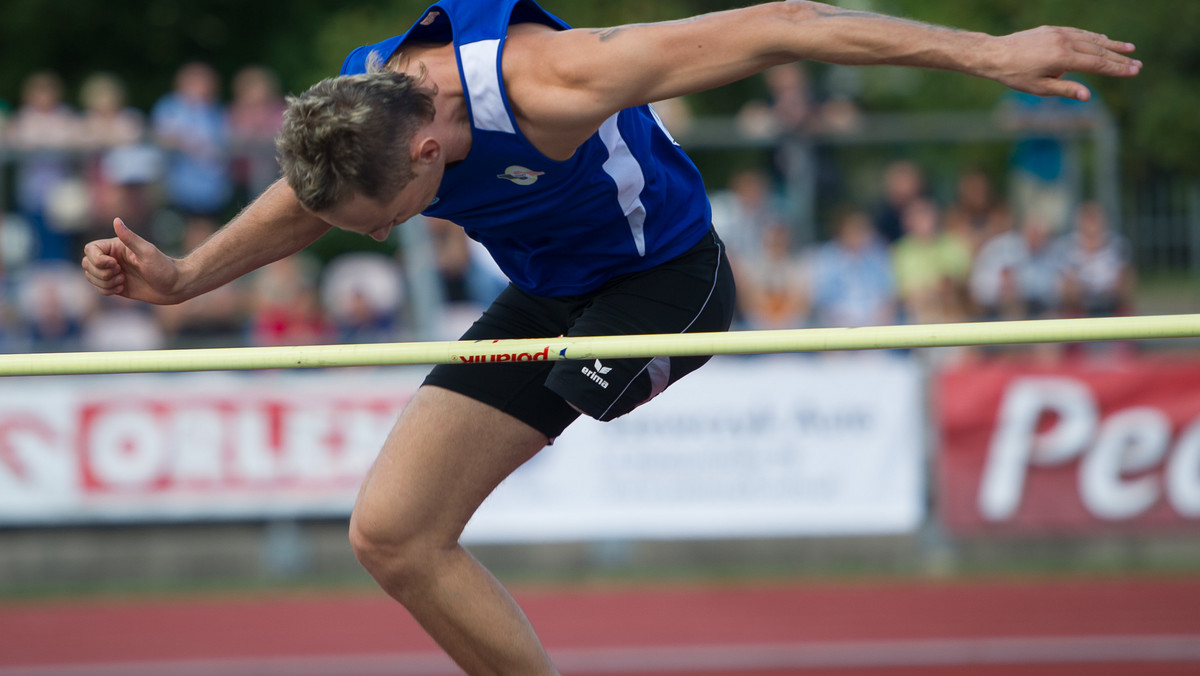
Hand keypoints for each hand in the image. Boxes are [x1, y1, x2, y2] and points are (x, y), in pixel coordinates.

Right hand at [81, 218, 182, 303]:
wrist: (175, 287)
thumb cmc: (164, 268)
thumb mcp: (147, 252)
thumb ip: (129, 238)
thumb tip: (116, 220)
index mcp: (116, 246)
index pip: (90, 249)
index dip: (97, 259)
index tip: (115, 265)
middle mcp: (112, 258)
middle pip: (88, 264)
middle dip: (101, 273)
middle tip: (122, 274)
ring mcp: (113, 272)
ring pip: (91, 277)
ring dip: (105, 283)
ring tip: (124, 281)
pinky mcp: (116, 285)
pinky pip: (100, 288)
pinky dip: (108, 290)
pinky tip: (123, 287)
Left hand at [986, 26, 1140, 100]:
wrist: (994, 54)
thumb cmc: (1015, 75)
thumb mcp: (1039, 88)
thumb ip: (1065, 90)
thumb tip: (1088, 96)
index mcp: (1063, 58)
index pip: (1097, 65)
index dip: (1117, 69)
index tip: (1134, 71)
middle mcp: (1064, 42)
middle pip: (1098, 51)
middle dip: (1119, 58)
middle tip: (1138, 64)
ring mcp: (1059, 33)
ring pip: (1091, 39)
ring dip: (1111, 44)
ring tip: (1129, 49)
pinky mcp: (1053, 29)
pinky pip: (1079, 32)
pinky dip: (1093, 37)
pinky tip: (1103, 39)